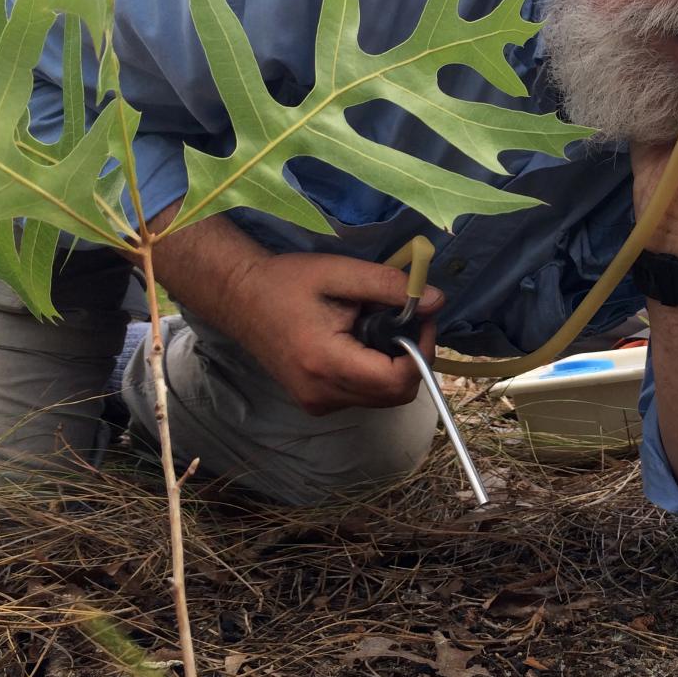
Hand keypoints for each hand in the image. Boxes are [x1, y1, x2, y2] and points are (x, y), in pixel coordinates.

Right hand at [227, 252, 443, 414]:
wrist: (240, 298)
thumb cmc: (286, 281)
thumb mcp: (341, 273)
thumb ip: (389, 287)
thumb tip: (437, 301)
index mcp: (326, 363)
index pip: (397, 380)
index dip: (421, 351)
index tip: (422, 319)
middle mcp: (322, 394)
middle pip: (395, 394)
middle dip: (411, 357)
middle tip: (404, 319)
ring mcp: (317, 403)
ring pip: (382, 397)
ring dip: (393, 365)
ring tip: (373, 326)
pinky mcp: (315, 403)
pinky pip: (362, 395)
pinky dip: (374, 372)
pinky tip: (358, 342)